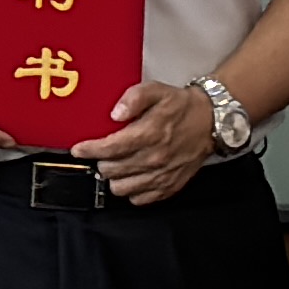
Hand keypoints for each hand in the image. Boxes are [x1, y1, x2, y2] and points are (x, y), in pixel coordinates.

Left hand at [77, 81, 220, 206]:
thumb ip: (133, 98)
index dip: (89, 149)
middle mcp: (154, 158)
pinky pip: (140, 199)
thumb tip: (115, 113)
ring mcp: (162, 175)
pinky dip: (132, 190)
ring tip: (116, 164)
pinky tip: (132, 176)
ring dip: (114, 177)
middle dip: (100, 161)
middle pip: (111, 170)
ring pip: (121, 188)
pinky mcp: (169, 187)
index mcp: (149, 134)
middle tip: (102, 152)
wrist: (211, 122)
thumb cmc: (180, 106)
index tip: (78, 149)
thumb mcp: (156, 90)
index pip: (109, 149)